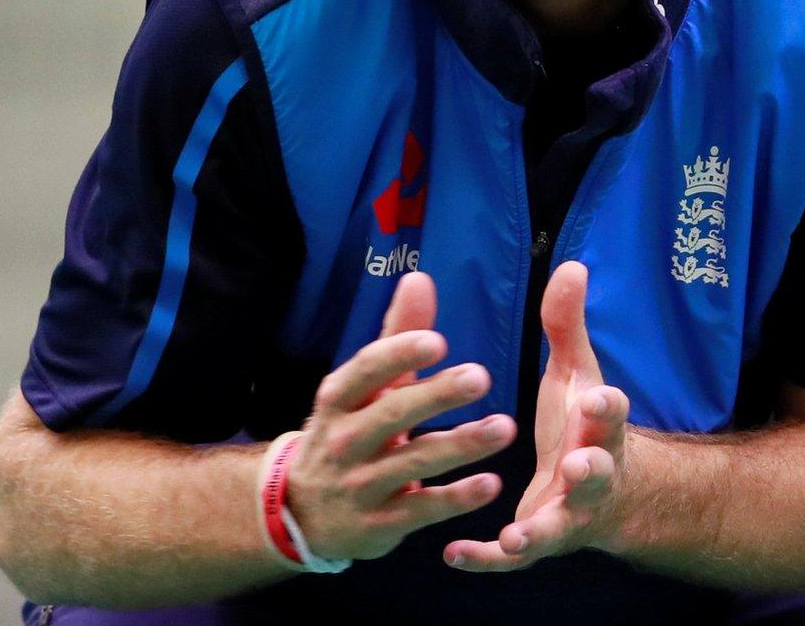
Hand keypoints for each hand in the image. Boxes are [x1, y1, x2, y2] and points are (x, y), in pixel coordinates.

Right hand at [281, 272, 518, 561]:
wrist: (301, 512)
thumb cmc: (346, 433)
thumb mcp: (361, 388)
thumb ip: (396, 336)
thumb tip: (419, 278)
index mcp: (339, 398)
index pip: (366, 370)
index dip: (399, 355)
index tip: (437, 341)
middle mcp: (344, 440)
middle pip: (391, 414)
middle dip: (436, 396)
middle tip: (481, 377)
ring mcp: (359, 485)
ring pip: (414, 462)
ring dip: (460, 445)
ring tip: (503, 428)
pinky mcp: (378, 525)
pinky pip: (421, 510)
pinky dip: (455, 499)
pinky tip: (490, 484)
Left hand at [444, 260, 628, 571]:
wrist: (606, 496)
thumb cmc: (582, 424)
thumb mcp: (578, 374)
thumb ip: (568, 325)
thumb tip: (571, 266)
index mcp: (599, 428)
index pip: (612, 415)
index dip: (608, 407)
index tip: (598, 397)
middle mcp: (591, 474)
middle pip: (596, 472)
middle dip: (590, 468)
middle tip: (578, 465)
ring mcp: (567, 514)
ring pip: (557, 525)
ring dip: (539, 530)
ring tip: (518, 535)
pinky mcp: (539, 540)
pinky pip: (514, 558)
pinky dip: (487, 559)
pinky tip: (454, 554)